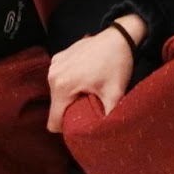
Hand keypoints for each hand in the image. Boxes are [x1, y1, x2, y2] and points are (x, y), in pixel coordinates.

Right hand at [46, 14, 144, 131]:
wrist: (120, 36)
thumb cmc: (117, 64)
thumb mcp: (115, 94)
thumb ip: (106, 118)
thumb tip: (105, 137)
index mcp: (62, 86)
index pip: (54, 122)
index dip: (67, 128)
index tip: (82, 122)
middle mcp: (53, 74)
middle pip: (56, 107)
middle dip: (71, 110)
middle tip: (90, 103)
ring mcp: (54, 64)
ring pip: (58, 94)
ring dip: (71, 96)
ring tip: (89, 89)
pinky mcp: (58, 57)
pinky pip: (59, 80)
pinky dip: (70, 82)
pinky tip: (86, 77)